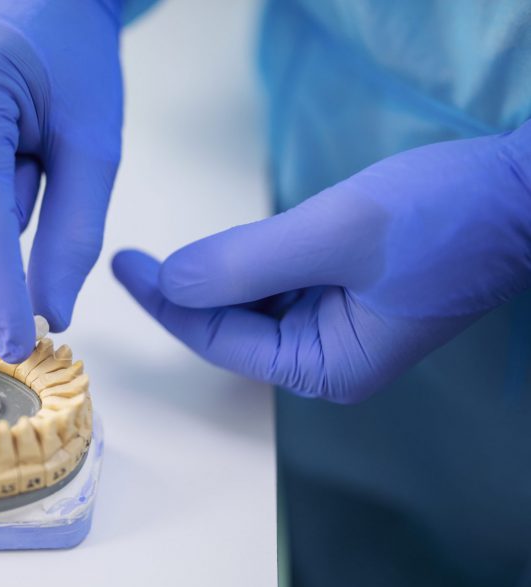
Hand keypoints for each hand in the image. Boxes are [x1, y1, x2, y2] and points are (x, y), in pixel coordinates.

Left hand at [113, 122, 530, 402]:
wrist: (522, 190)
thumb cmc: (440, 217)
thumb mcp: (333, 234)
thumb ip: (245, 262)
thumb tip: (173, 283)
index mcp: (326, 368)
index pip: (221, 340)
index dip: (167, 303)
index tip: (125, 266)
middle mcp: (327, 359)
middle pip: (232, 327)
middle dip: (187, 291)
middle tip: (135, 256)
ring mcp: (338, 329)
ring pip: (252, 304)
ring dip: (217, 275)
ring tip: (174, 249)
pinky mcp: (346, 295)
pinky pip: (280, 284)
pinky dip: (251, 264)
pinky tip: (229, 245)